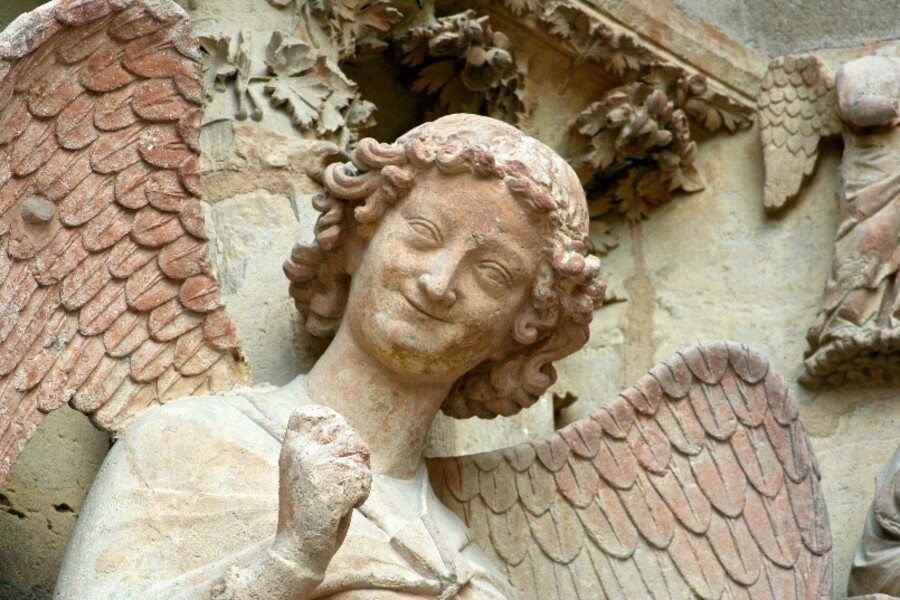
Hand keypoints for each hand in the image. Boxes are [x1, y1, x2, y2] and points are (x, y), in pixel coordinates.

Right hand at [273, 405, 371, 573]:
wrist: (297, 550)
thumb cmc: (307, 511)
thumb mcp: (302, 471)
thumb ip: (315, 447)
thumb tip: (339, 423)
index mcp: (291, 447)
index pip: (311, 412)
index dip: (331, 422)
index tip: (335, 446)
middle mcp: (301, 451)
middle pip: (348, 434)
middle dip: (355, 457)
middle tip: (340, 482)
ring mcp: (315, 466)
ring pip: (360, 456)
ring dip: (358, 478)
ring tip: (339, 496)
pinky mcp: (332, 484)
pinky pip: (365, 480)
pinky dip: (361, 496)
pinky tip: (342, 508)